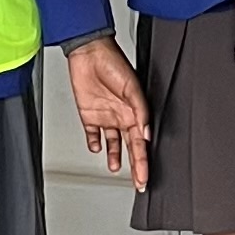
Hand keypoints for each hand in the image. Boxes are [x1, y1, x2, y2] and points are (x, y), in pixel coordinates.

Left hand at [67, 33, 150, 187]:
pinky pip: (93, 134)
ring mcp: (106, 117)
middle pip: (130, 147)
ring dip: (114, 156)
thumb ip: (140, 111)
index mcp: (135, 112)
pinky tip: (96, 148)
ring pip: (112, 143)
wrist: (89, 52)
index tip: (144, 177)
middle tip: (138, 182)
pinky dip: (94, 142)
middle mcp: (122, 116)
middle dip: (135, 166)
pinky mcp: (89, 114)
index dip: (143, 161)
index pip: (141, 143)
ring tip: (115, 168)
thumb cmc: (113, 62)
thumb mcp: (131, 87)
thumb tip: (145, 133)